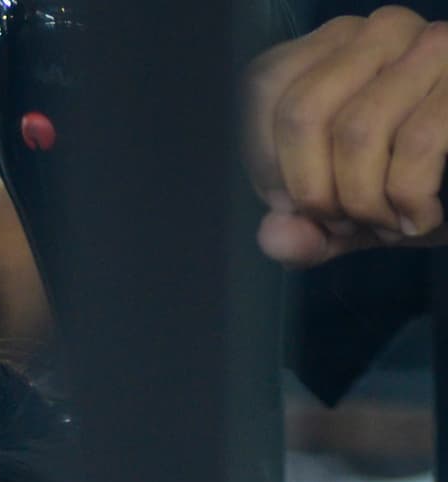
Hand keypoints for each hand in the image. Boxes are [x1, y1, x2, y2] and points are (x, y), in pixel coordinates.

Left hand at [244, 7, 447, 264]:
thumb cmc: (414, 191)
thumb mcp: (346, 217)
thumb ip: (302, 230)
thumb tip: (275, 237)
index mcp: (335, 48)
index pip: (262, 86)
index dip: (267, 162)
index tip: (306, 207)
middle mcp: (381, 32)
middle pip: (301, 112)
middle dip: (314, 193)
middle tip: (348, 223)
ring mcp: (431, 46)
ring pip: (356, 131)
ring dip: (364, 204)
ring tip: (389, 223)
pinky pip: (416, 146)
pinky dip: (409, 203)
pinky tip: (421, 219)